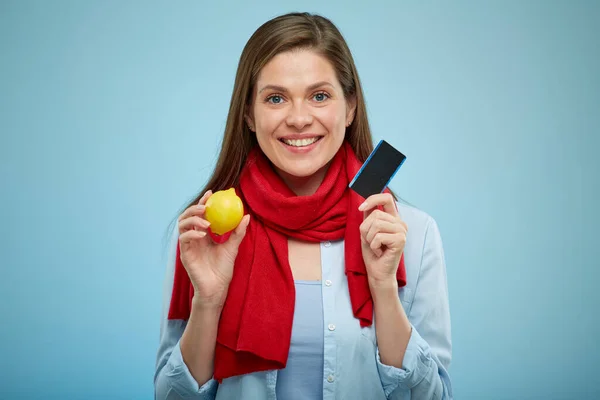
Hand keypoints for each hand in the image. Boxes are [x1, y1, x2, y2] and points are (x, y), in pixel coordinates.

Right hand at [178, 190, 250, 306]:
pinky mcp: (184, 254)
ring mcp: (188, 246)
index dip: (203, 202)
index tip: (211, 193)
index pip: (200, 214)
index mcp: (203, 235)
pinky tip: (203, 234)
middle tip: (206, 206)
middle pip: (187, 216)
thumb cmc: (223, 269)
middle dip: (195, 208)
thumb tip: (247, 216)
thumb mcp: (232, 247)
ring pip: (182, 225)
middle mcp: (193, 238)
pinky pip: (184, 240)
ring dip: (193, 219)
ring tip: (206, 221)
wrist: (217, 288)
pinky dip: (192, 234)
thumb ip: (238, 232)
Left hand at [358, 193, 406, 287]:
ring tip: (375, 247)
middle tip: (371, 241)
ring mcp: (402, 231)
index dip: (372, 199)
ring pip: (376, 224)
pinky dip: (373, 246)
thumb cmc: (373, 253)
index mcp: (393, 218)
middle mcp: (400, 223)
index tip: (360, 208)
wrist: (378, 272)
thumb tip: (364, 201)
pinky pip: (378, 236)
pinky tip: (380, 252)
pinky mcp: (401, 240)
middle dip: (366, 229)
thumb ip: (369, 216)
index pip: (386, 198)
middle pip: (376, 214)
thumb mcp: (367, 231)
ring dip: (369, 238)